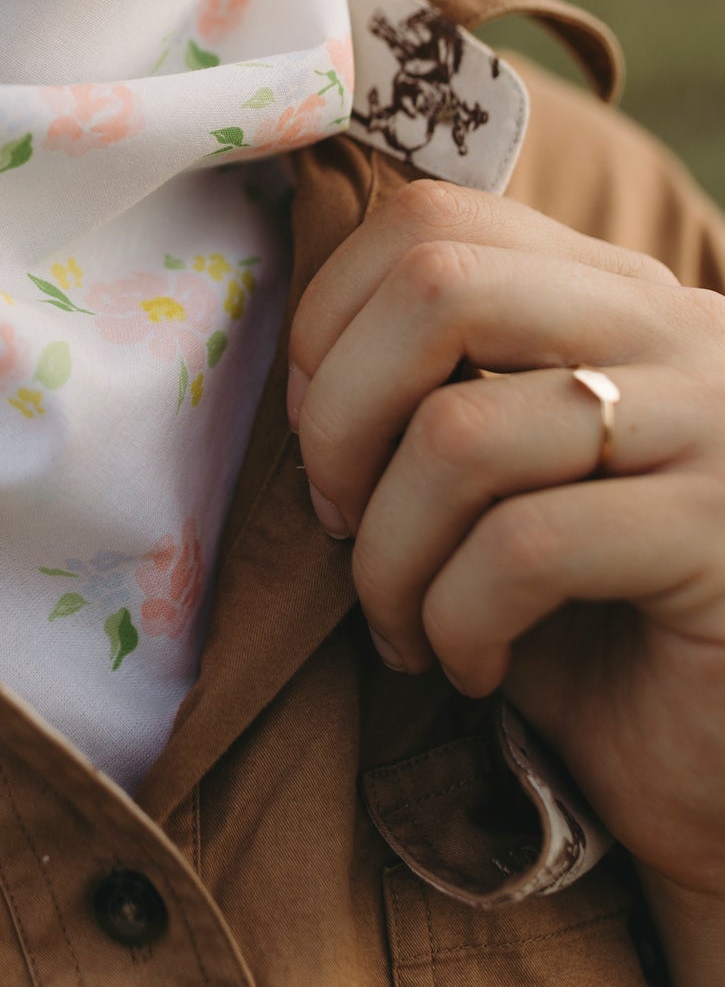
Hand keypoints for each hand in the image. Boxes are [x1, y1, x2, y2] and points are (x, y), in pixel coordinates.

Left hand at [288, 178, 724, 898]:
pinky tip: (470, 668)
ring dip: (387, 554)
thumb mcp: (509, 484)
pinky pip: (523, 550)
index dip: (332, 320)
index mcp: (616, 295)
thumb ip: (438, 396)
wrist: (723, 767)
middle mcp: (675, 330)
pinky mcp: (719, 534)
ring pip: (460, 433)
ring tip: (400, 626)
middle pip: (438, 284)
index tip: (321, 435)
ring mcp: (712, 423)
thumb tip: (303, 379)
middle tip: (339, 520)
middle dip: (341, 413)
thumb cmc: (598, 627)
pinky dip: (455, 620)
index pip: (433, 219)